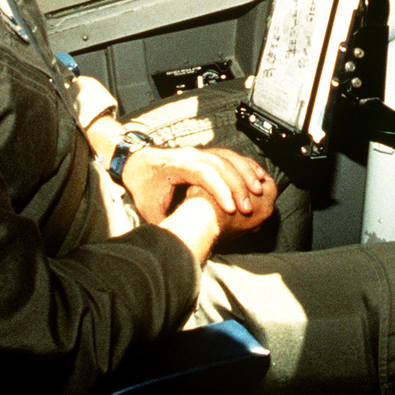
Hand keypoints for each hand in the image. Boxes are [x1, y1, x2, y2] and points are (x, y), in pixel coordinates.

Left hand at [121, 145, 276, 232]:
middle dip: (237, 185)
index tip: (231, 209)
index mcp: (175, 167)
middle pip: (220, 164)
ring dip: (245, 173)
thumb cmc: (143, 188)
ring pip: (228, 157)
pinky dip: (244, 166)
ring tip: (258, 191)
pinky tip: (255, 176)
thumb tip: (182, 242)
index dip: (219, 190)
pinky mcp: (206, 154)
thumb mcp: (150, 211)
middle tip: (248, 207)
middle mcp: (190, 155)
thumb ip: (168, 223)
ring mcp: (199, 152)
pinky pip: (229, 155)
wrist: (136, 165)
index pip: (203, 173)